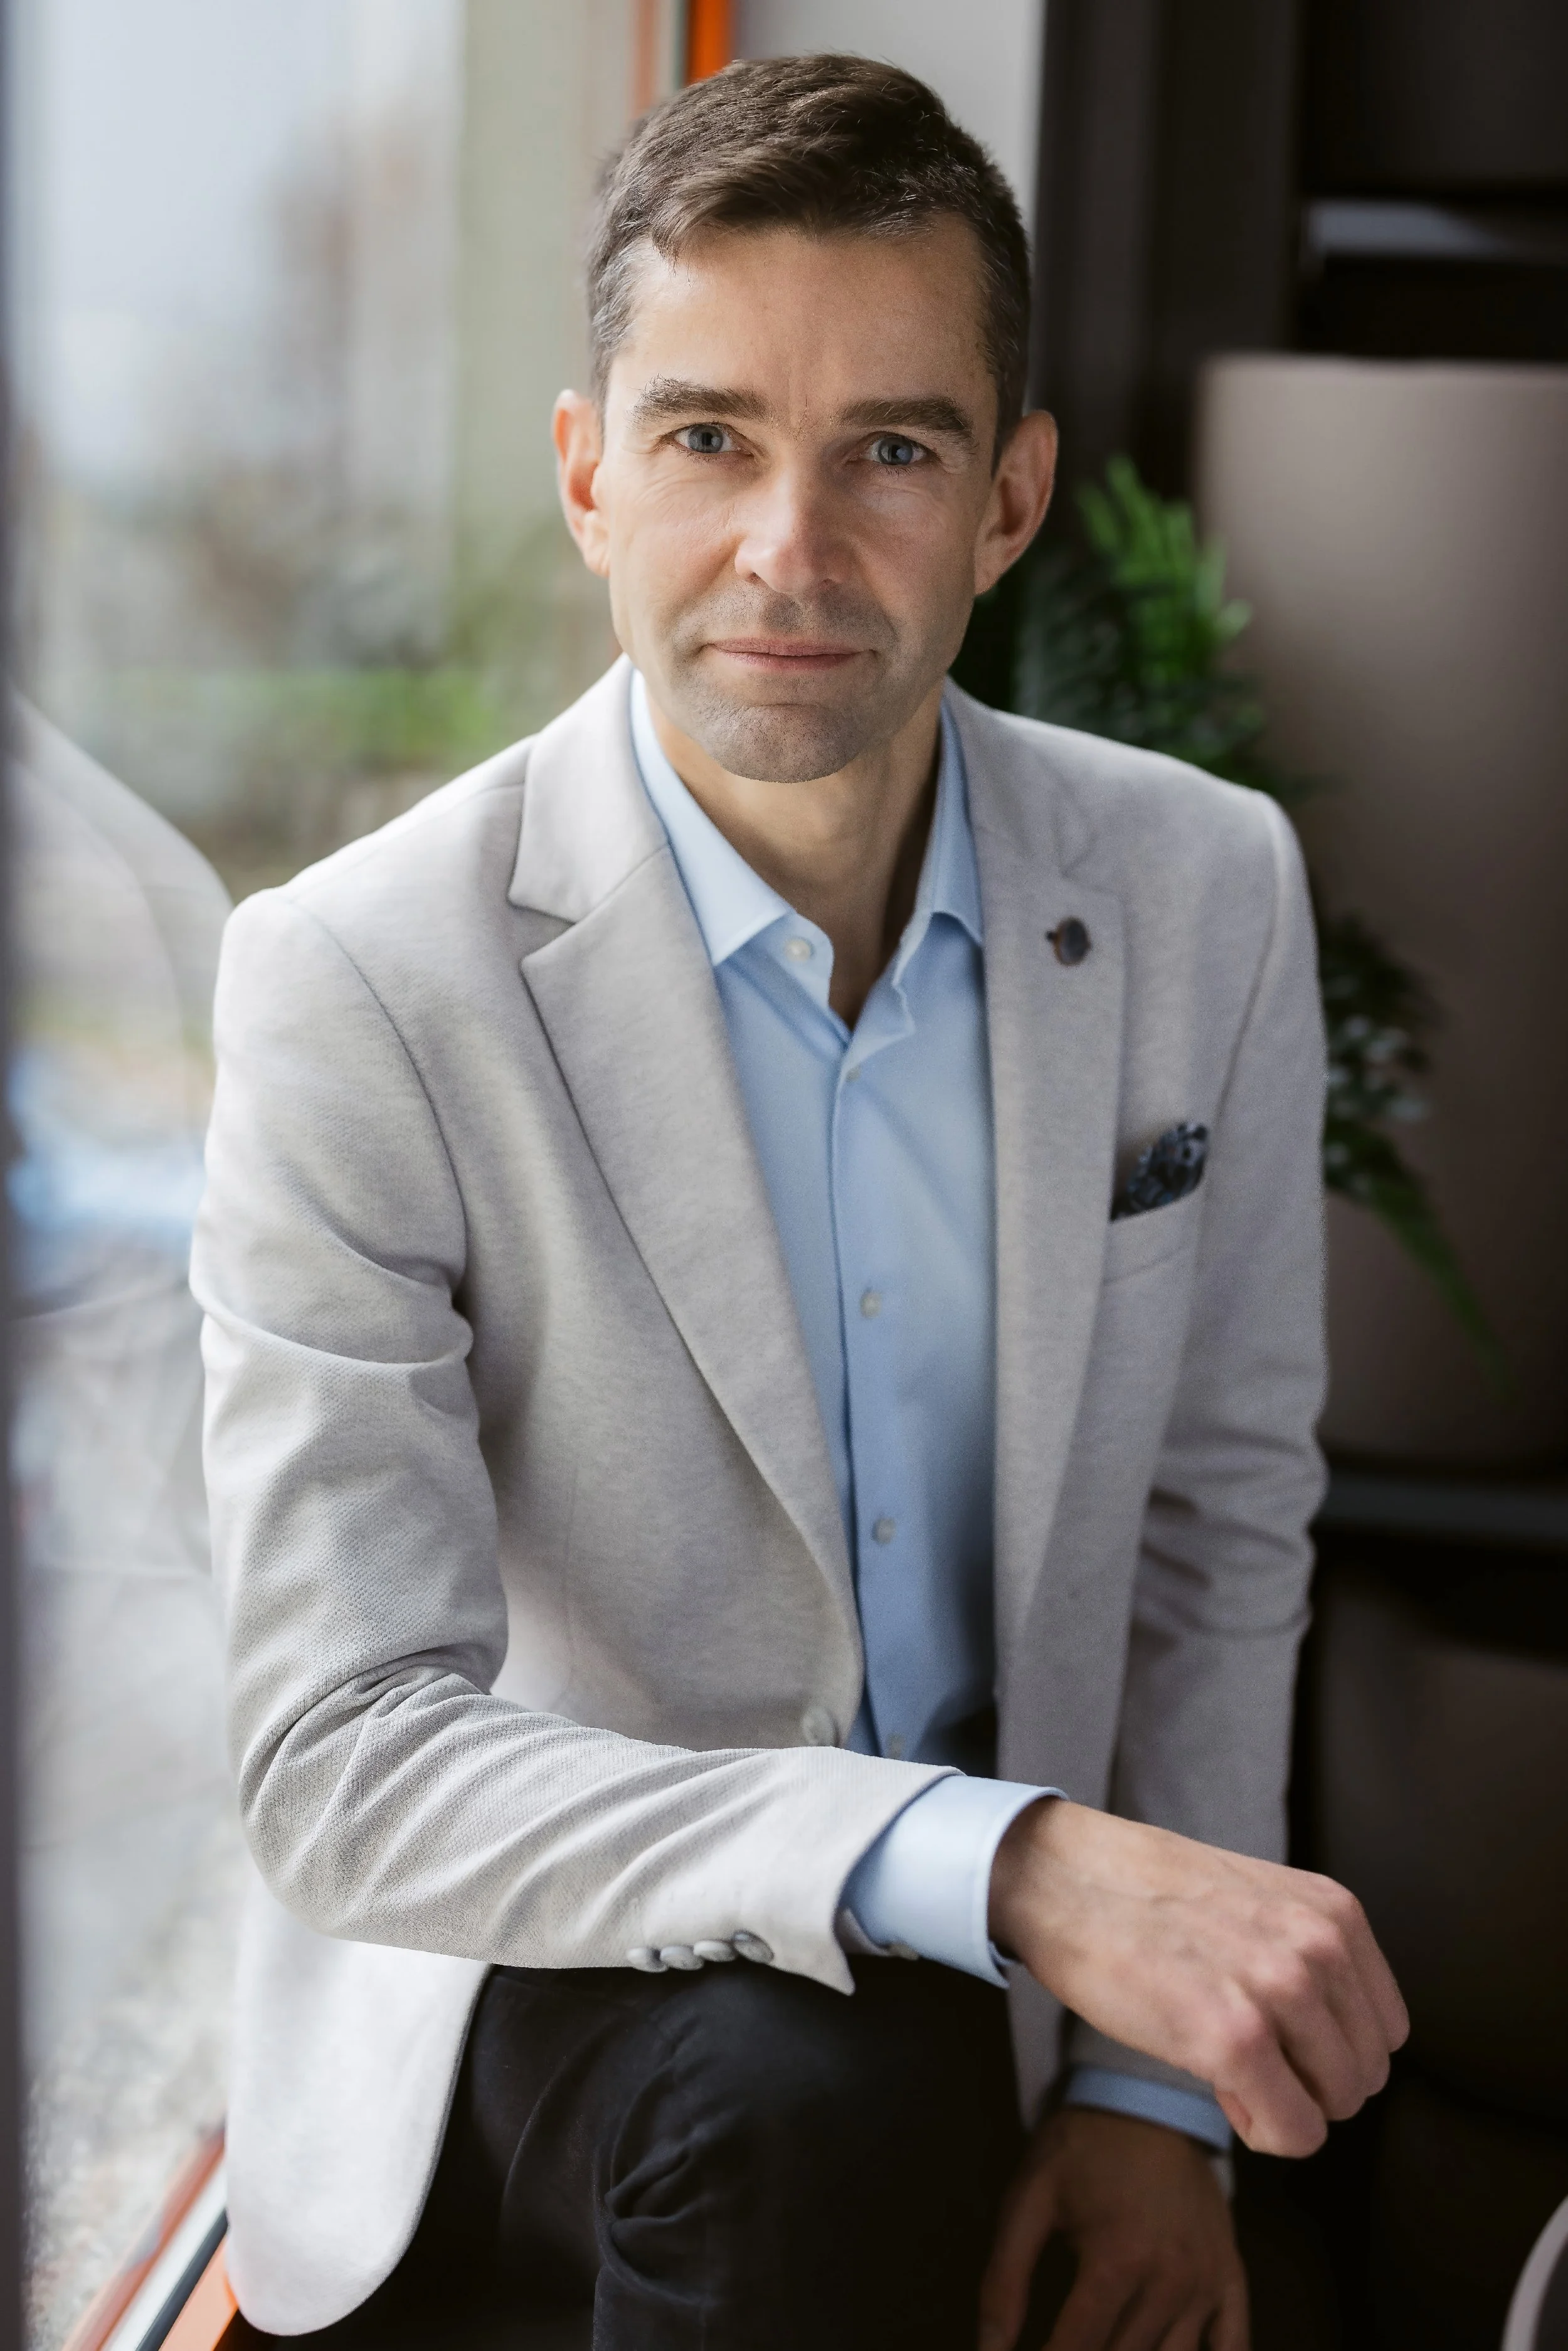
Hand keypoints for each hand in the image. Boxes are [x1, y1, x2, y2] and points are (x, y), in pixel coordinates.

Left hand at [977, 2107, 1246, 2350]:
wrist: (1149, 2100)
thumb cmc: (1082, 2149)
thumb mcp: (1028, 2199)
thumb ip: (1004, 2279)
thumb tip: (989, 2349)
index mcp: (1117, 2261)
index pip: (1075, 2350)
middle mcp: (1170, 2281)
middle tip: (1065, 2346)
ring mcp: (1207, 2284)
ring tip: (1106, 2345)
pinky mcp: (1231, 2277)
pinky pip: (1234, 2347)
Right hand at [989, 1800, 1407, 2157]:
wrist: (1067, 1882)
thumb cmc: (1150, 1899)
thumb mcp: (1261, 1904)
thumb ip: (1309, 1957)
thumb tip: (1337, 2046)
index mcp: (1335, 1914)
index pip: (1385, 2031)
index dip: (1327, 2048)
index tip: (1272, 2032)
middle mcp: (1322, 1948)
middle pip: (1365, 2074)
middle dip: (1308, 2083)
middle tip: (1243, 2054)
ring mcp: (1282, 1991)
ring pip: (1336, 2106)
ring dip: (1282, 2104)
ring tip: (1224, 2062)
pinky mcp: (1237, 2040)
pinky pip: (1294, 2132)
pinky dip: (1258, 2126)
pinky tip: (1215, 2084)